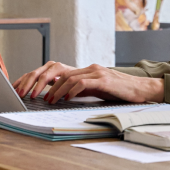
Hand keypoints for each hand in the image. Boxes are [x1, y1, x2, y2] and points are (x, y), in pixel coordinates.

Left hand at [20, 63, 165, 104]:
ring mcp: (96, 72)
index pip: (58, 71)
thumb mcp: (95, 90)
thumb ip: (80, 89)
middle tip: (32, 95)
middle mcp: (88, 68)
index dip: (42, 79)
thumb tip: (61, 95)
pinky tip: (66, 99)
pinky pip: (83, 82)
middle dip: (43, 84)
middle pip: (59, 72)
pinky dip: (72, 90)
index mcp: (85, 70)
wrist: (141, 89)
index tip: (28, 88)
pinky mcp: (104, 79)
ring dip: (56, 90)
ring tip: (48, 100)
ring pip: (69, 77)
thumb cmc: (118, 91)